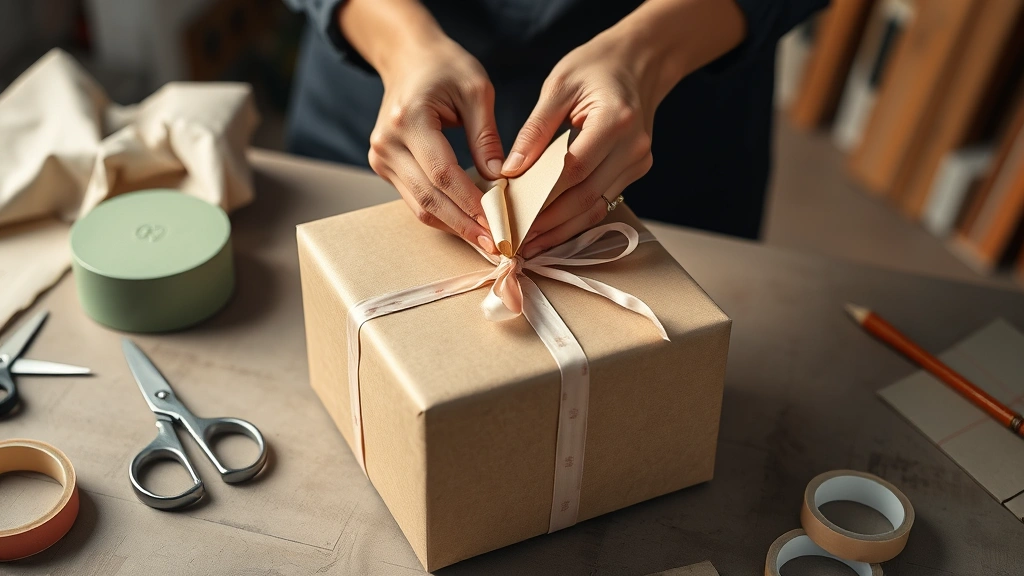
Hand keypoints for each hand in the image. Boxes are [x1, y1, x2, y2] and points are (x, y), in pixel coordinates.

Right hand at [340, 0, 504, 253]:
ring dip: (454, 226)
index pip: (442, 173)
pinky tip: (469, 224)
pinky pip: (416, 199)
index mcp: (408, 119)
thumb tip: (498, 179)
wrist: (408, 59)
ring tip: (486, 240)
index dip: (471, 203)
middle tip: (496, 244)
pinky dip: (443, 214)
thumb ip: (486, 136)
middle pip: (428, 197)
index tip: (498, 223)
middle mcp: (387, 143)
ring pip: (419, 206)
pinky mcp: (384, 167)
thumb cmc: (445, 68)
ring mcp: (381, 158)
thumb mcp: (476, 90)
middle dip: (464, 225)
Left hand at [503, 0, 745, 257]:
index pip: (573, 168)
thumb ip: (535, 130)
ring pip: (594, 207)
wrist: (639, 62)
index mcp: (616, 120)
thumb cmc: (595, 67)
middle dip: (546, 223)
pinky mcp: (635, 172)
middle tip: (513, 238)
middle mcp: (633, 147)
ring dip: (559, 229)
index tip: (509, 209)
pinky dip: (574, 219)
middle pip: (585, 197)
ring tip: (527, 243)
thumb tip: (510, 171)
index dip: (539, 194)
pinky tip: (549, 230)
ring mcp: (638, 163)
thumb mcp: (559, 86)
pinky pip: (601, 202)